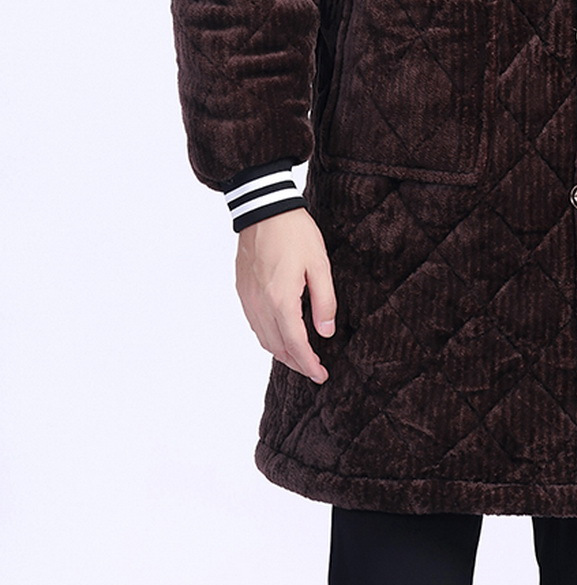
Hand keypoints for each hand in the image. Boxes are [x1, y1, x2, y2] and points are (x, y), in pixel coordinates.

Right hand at [235, 208, 336, 383]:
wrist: (264, 208)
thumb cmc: (295, 233)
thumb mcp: (320, 264)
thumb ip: (325, 301)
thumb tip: (326, 333)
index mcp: (281, 300)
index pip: (296, 345)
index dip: (309, 364)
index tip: (321, 375)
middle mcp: (260, 304)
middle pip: (277, 347)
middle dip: (296, 363)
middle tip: (314, 369)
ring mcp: (248, 298)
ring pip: (263, 338)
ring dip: (281, 352)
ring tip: (300, 356)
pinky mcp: (242, 289)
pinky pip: (254, 323)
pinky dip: (268, 336)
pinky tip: (281, 333)